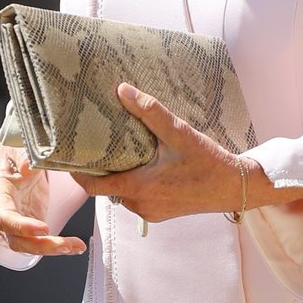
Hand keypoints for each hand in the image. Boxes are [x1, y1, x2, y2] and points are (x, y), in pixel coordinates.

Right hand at [0, 143, 86, 256]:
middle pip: (16, 239)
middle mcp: (3, 213)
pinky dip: (58, 245)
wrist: (17, 156)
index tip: (43, 228)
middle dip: (40, 246)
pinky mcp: (29, 225)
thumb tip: (26, 167)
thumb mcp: (17, 146)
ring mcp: (16, 222)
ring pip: (29, 245)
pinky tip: (75, 245)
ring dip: (51, 249)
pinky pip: (40, 241)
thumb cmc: (13, 151)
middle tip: (63, 245)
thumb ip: (22, 155)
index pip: (4, 217)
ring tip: (75, 246)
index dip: (21, 227)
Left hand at [72, 85, 302, 221]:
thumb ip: (149, 112)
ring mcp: (150, 212)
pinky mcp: (162, 213)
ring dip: (119, 175)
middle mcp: (139, 204)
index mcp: (138, 188)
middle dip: (99, 168)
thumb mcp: (178, 132)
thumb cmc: (207, 161)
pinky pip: (137, 197)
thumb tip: (121, 89)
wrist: (235, 187)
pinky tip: (144, 163)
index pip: (91, 186)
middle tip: (95, 143)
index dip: (76, 172)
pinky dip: (135, 182)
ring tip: (119, 149)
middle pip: (105, 188)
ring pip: (122, 193)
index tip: (66, 154)